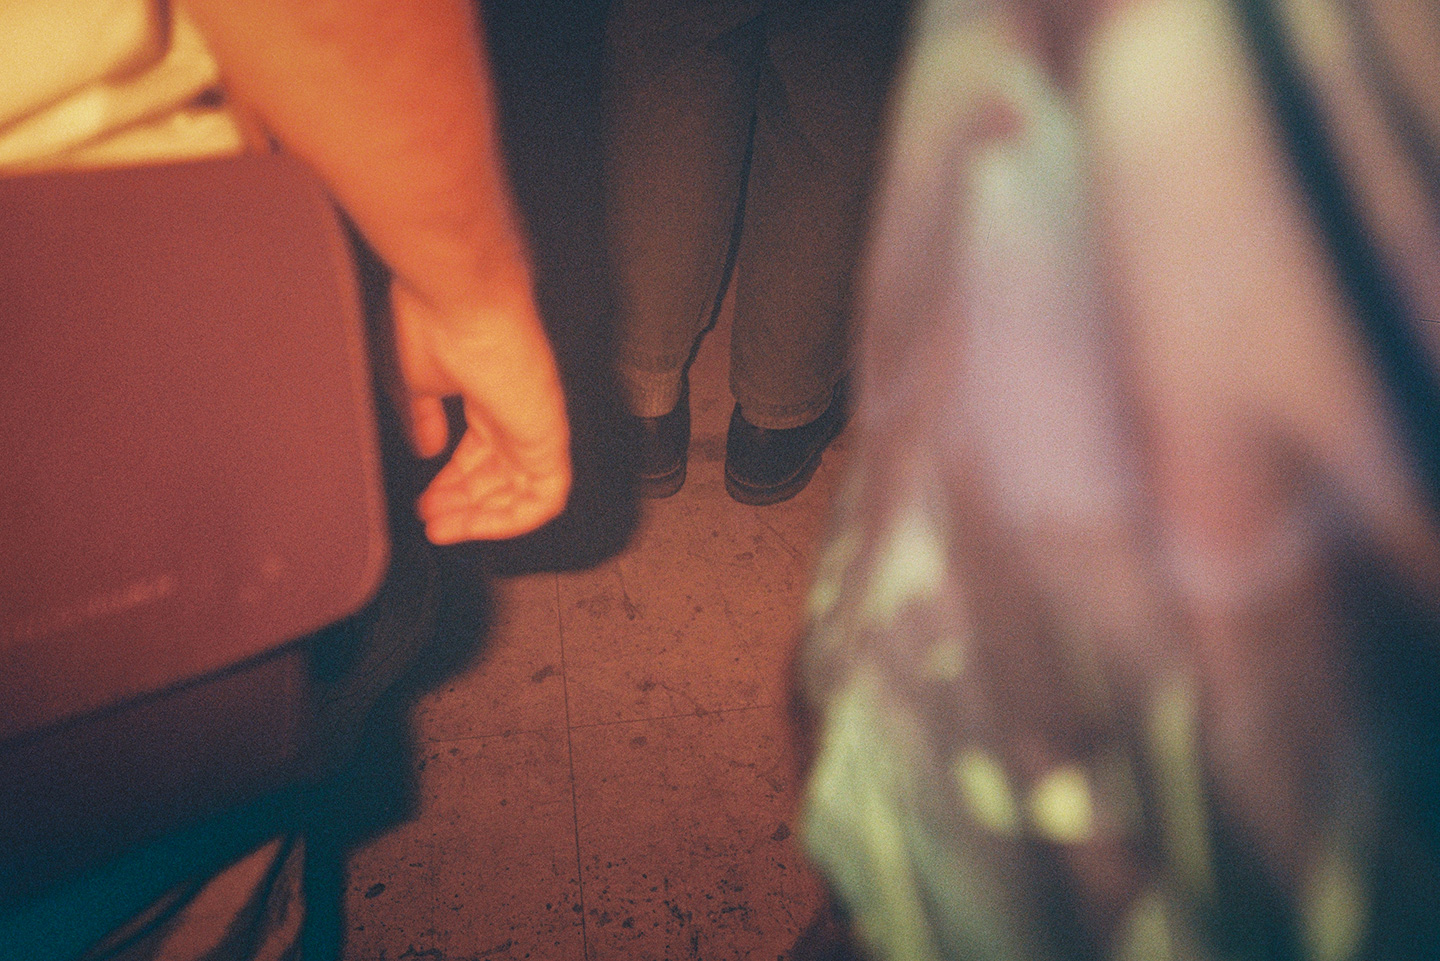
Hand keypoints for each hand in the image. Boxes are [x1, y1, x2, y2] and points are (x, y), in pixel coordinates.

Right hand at [391, 278, 571, 543]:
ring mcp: (534, 423)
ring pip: (522, 491)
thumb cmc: (432, 323)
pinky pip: (546, 496)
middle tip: (432, 520)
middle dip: (464, 504)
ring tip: (445, 529)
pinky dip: (514, 519)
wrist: (456, 298)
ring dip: (483, 517)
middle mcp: (514, 410)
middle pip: (498, 474)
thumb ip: (422, 419)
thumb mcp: (413, 381)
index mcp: (488, 395)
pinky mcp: (548, 435)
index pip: (479, 453)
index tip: (425, 501)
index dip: (452, 482)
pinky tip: (478, 526)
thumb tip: (426, 447)